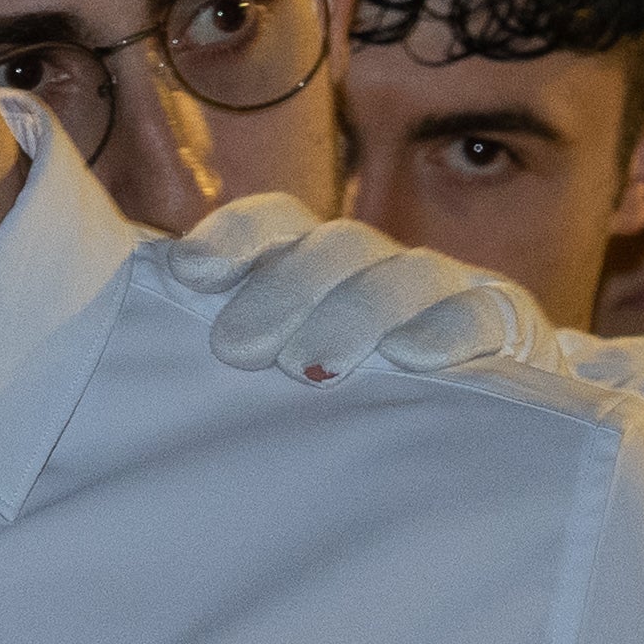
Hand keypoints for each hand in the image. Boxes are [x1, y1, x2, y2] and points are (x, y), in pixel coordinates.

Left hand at [148, 194, 538, 381]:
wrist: (490, 422)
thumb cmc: (365, 397)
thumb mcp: (297, 367)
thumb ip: (246, 353)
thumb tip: (140, 353)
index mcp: (324, 264)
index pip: (279, 221)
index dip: (235, 237)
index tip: (189, 273)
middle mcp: (380, 262)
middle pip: (335, 245)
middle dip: (282, 290)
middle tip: (237, 351)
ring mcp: (445, 288)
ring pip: (402, 272)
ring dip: (354, 312)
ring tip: (313, 367)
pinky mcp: (503, 325)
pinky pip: (478, 314)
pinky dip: (444, 332)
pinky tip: (415, 360)